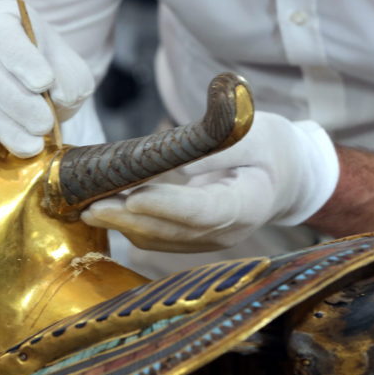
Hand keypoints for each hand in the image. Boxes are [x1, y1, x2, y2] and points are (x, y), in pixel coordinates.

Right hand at [0, 0, 94, 157]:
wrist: (32, 91)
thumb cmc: (52, 76)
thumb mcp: (72, 73)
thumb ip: (70, 81)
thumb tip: (57, 96)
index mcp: (6, 18)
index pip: (4, 33)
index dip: (23, 60)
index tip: (44, 83)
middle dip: (18, 103)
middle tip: (44, 125)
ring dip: (3, 124)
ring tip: (31, 144)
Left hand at [81, 111, 339, 251]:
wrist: (284, 178)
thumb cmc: (268, 148)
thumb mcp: (250, 133)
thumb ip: (213, 144)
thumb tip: (174, 151)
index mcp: (249, 203)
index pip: (204, 210)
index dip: (167, 206)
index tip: (133, 197)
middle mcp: (228, 232)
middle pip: (173, 231)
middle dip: (129, 219)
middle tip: (91, 207)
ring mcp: (209, 242)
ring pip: (159, 240)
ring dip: (122, 225)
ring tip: (89, 208)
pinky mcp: (192, 241)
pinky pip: (156, 239)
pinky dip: (129, 226)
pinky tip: (106, 210)